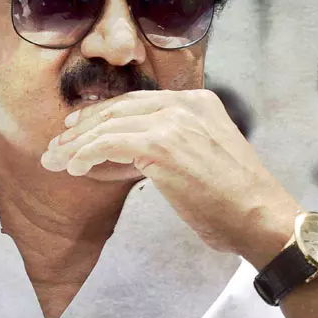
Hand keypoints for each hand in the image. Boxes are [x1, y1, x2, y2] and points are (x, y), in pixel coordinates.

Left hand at [40, 89, 300, 263]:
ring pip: (109, 124)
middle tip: (57, 145)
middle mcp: (186, 103)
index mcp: (199, 101)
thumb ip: (163, 149)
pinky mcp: (162, 144)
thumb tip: (116, 157)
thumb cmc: (234, 201)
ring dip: (76, 144)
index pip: (137, 102)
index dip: (102, 115)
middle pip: (119, 107)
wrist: (262, 216)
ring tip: (55, 160)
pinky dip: (86, 154)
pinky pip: (109, 143)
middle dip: (82, 127)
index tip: (77, 129)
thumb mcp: (201, 161)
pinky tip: (73, 168)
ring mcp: (174, 121)